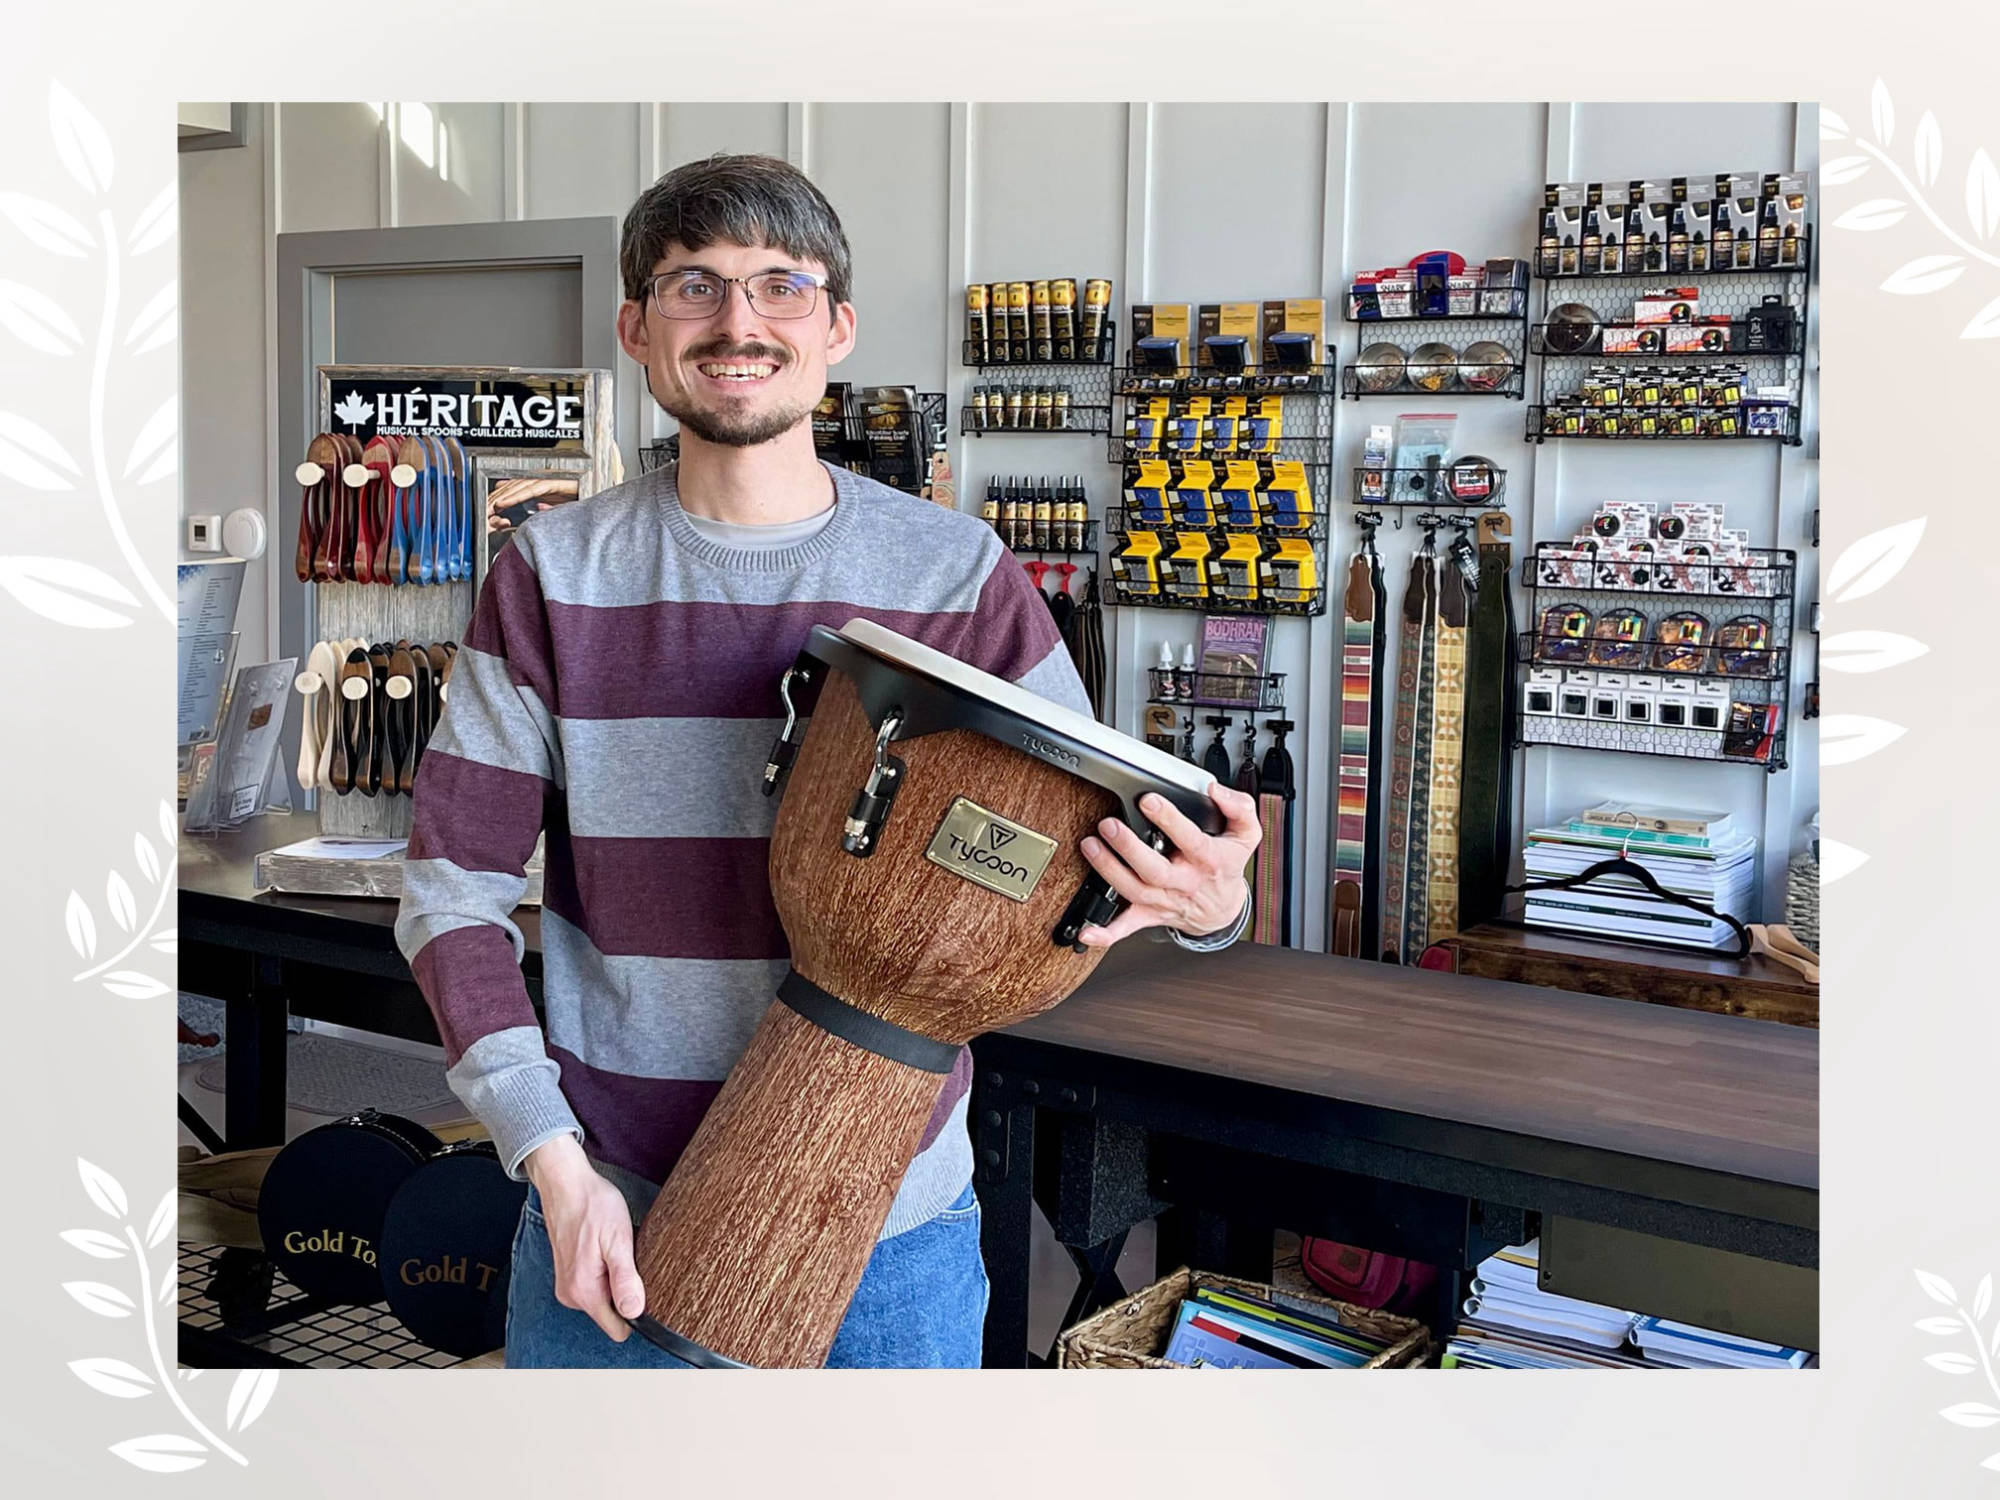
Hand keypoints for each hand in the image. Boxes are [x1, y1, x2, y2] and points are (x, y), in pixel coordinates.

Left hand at [487, 476, 580, 533]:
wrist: (598, 492)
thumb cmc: (583, 498)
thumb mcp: (561, 506)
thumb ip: (547, 505)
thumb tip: (537, 507)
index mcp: (541, 483)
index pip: (514, 489)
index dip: (499, 497)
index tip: (486, 508)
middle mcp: (541, 478)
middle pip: (512, 486)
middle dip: (495, 497)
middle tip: (480, 508)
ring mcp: (547, 479)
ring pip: (517, 487)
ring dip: (501, 497)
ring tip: (488, 507)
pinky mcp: (553, 483)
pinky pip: (530, 490)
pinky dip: (516, 496)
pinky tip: (504, 503)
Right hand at [522, 1134, 646, 1341]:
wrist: (567, 1184)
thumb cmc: (593, 1206)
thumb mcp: (618, 1240)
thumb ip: (625, 1279)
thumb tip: (635, 1312)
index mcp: (584, 1291)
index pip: (618, 1328)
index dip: (636, 1313)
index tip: (643, 1288)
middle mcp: (571, 1295)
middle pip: (613, 1313)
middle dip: (626, 1291)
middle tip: (628, 1257)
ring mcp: (568, 1285)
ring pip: (605, 1298)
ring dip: (615, 1279)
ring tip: (615, 1249)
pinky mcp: (569, 1274)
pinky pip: (595, 1285)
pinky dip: (605, 1271)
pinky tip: (606, 1248)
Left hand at [1075, 784, 1259, 947]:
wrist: (1223, 910)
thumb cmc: (1227, 866)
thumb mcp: (1246, 834)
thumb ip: (1238, 807)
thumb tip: (1216, 791)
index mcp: (1208, 860)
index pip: (1189, 840)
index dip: (1169, 819)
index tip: (1149, 800)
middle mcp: (1184, 882)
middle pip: (1155, 870)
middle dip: (1129, 847)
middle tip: (1109, 825)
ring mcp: (1165, 901)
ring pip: (1135, 890)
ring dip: (1109, 870)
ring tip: (1091, 845)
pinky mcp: (1149, 914)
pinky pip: (1127, 928)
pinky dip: (1106, 933)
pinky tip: (1086, 930)